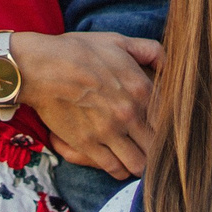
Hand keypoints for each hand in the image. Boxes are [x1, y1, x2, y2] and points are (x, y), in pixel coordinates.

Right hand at [19, 30, 158, 178]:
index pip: (171, 120)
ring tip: (138, 157)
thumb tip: (168, 65)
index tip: (166, 129)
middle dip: (158, 149)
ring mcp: (108, 132)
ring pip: (140, 164)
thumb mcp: (118, 41)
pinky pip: (115, 169)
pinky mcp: (88, 145)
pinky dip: (121, 170)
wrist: (40, 67)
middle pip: (158, 147)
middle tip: (152, 145)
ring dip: (141, 163)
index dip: (171, 128)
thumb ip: (150, 51)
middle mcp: (129, 114)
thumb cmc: (78, 51)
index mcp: (141, 89)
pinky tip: (120, 162)